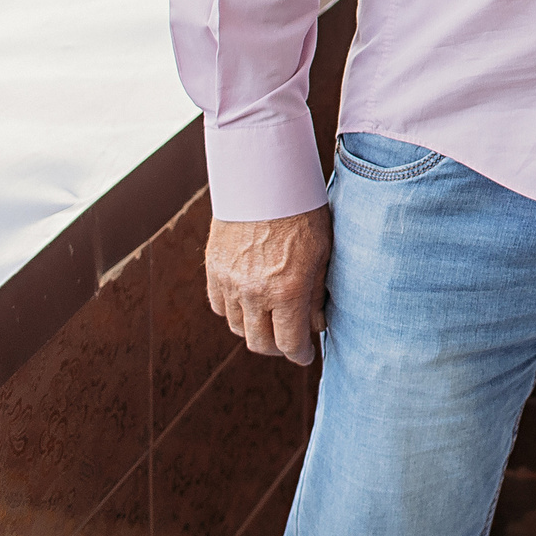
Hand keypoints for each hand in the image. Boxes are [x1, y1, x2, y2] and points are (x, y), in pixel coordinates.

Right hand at [206, 207, 332, 365]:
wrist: (264, 180)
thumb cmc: (302, 213)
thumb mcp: (322, 253)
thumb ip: (316, 294)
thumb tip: (316, 326)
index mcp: (286, 290)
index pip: (290, 342)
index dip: (300, 355)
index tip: (306, 356)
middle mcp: (254, 292)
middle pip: (260, 343)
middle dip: (278, 348)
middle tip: (289, 342)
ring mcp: (229, 282)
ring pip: (238, 327)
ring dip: (255, 330)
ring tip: (271, 321)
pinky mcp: (213, 270)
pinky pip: (220, 307)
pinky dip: (235, 312)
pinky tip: (250, 304)